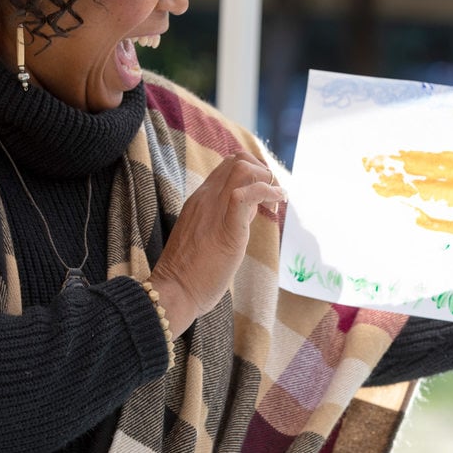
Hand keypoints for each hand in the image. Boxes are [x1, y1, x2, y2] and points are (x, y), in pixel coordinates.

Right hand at [148, 151, 284, 337]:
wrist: (174, 291)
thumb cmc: (192, 271)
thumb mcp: (207, 235)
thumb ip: (226, 216)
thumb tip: (251, 206)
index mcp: (199, 200)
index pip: (227, 167)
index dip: (251, 174)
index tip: (263, 196)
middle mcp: (205, 198)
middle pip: (236, 161)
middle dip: (261, 171)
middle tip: (272, 196)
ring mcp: (214, 209)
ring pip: (241, 168)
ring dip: (265, 179)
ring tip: (276, 200)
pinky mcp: (227, 227)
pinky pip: (246, 194)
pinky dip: (268, 192)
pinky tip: (277, 203)